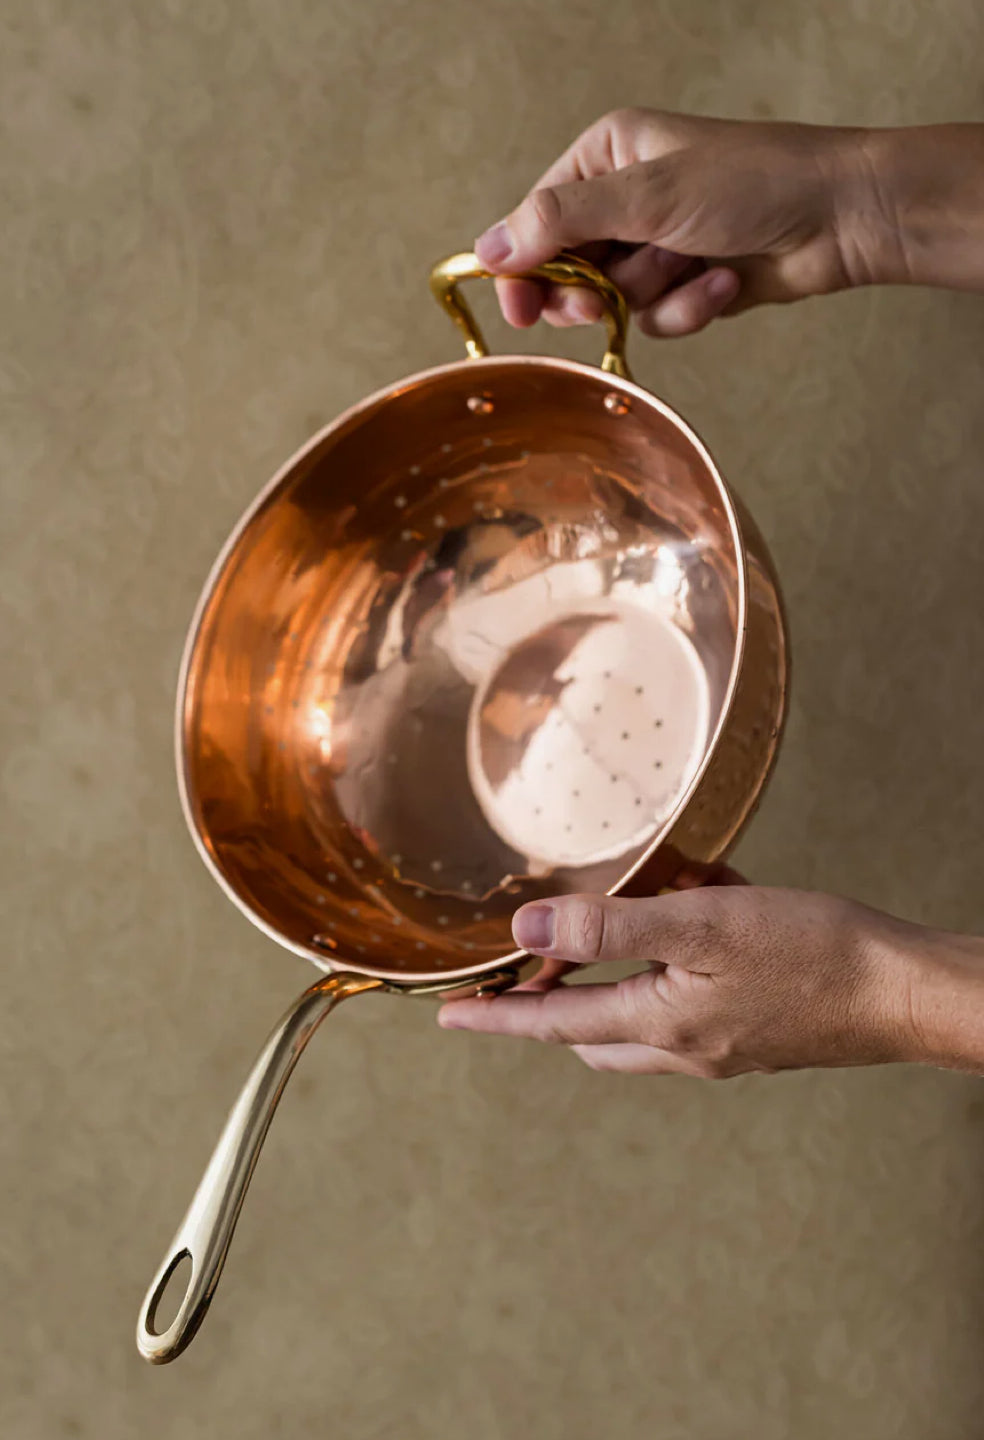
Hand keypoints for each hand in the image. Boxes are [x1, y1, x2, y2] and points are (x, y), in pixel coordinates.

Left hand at [438, 884, 983, 1077]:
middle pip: (590, 1031)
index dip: (494, 1017)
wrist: (904, 991)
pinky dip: (670, 966)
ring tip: (614, 925)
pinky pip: (687, 1003)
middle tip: (526, 967)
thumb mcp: (701, 926)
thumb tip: (528, 931)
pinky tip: (693, 917)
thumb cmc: (811, 954)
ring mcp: (722, 1046)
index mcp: (660, 1025)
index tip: (446, 1019)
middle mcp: (684, 1048)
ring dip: (614, 980)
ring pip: (638, 1020)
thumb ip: (610, 926)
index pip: (550, 1024)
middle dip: (551, 1002)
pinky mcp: (753, 1031)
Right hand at [475, 109, 983, 337]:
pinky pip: (657, 319)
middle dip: (591, 290)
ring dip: (653, 296)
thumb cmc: (753, 182)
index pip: (535, 219)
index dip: (521, 267)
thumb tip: (486, 247)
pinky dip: (689, 309)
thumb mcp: (647, 195)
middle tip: (602, 300)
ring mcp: (658, 244)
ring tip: (691, 268)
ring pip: (615, 301)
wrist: (841, 217)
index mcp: (607, 157)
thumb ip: (561, 222)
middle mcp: (626, 197)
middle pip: (567, 269)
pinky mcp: (687, 284)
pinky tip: (724, 283)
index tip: (517, 309)